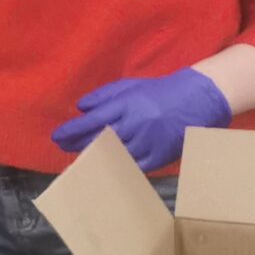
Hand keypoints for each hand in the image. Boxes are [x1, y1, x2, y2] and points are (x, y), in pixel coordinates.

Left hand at [52, 67, 232, 172]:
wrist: (197, 100)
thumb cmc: (159, 92)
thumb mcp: (131, 86)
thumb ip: (104, 96)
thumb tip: (80, 108)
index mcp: (126, 105)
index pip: (91, 121)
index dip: (72, 131)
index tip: (57, 137)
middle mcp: (134, 124)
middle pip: (99, 140)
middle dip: (78, 145)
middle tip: (64, 149)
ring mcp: (147, 142)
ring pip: (114, 155)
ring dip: (95, 158)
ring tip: (80, 158)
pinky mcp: (159, 156)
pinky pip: (134, 167)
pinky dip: (118, 167)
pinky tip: (106, 167)